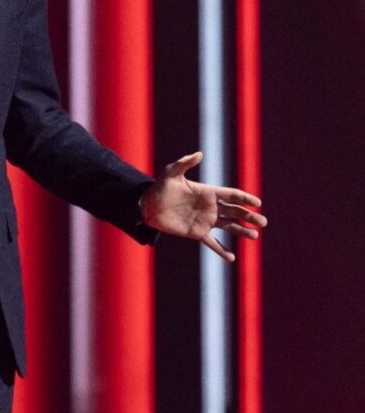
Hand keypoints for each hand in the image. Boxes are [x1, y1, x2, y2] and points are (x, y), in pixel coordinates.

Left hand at [139, 151, 266, 261]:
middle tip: (263, 222)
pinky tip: (231, 258)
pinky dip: (221, 250)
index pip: (231, 195)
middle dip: (249, 216)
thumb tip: (199, 154)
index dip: (245, 199)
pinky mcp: (196, 233)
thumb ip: (185, 163)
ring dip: (242, 231)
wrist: (148, 206)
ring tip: (255, 236)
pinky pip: (212, 243)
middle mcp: (210, 207)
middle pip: (235, 211)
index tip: (257, 203)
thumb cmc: (160, 187)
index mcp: (208, 192)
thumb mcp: (171, 172)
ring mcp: (205, 221)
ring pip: (229, 227)